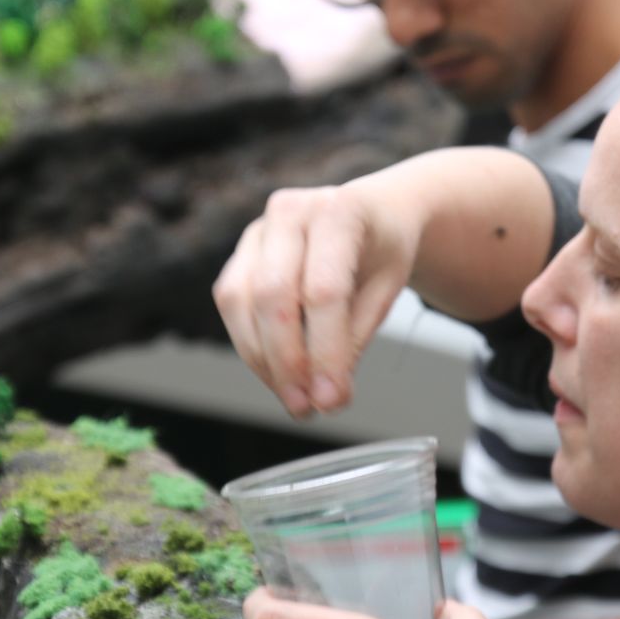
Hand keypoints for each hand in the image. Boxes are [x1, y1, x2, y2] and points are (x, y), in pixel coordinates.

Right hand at [212, 183, 419, 417]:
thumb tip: (326, 396)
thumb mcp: (387, 290)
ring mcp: (258, 230)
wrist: (370, 216)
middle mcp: (289, 211)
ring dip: (263, 361)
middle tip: (307, 407)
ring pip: (241, 301)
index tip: (332, 398)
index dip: (325, 351)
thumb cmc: (382, 251)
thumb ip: (355, 338)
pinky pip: (232, 304)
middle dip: (287, 362)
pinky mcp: (240, 255)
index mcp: (338, 211)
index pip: (323, 290)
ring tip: (295, 399)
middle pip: (273, 295)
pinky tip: (278, 374)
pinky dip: (252, 347)